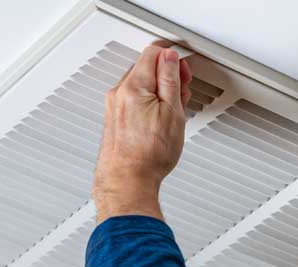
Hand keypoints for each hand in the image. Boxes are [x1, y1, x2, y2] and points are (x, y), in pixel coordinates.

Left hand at [93, 45, 191, 222]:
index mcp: (133, 86)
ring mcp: (114, 106)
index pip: (153, 53)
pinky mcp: (115, 119)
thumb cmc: (149, 155)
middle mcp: (119, 93)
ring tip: (173, 111)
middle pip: (145, 67)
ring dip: (159, 91)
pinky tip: (160, 120)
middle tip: (182, 92)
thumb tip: (169, 58)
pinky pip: (133, 100)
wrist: (128, 182)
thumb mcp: (172, 112)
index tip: (183, 72)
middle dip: (167, 75)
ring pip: (140, 85)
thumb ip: (170, 79)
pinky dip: (149, 103)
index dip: (173, 59)